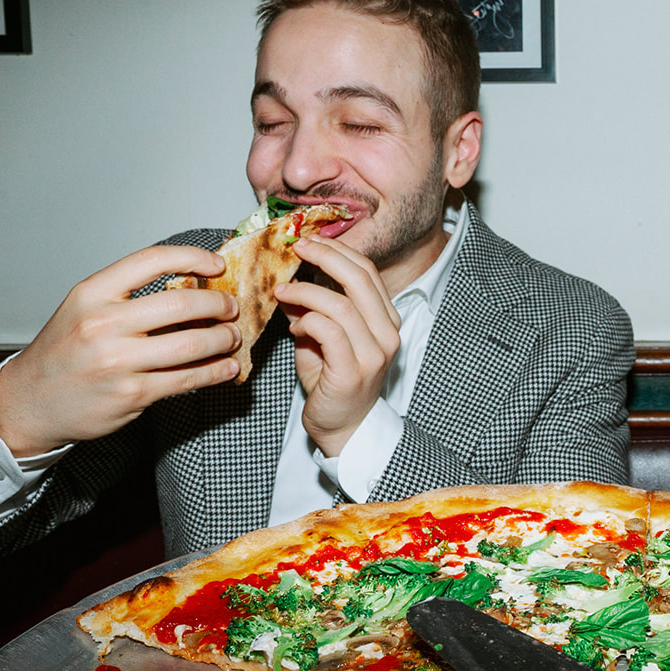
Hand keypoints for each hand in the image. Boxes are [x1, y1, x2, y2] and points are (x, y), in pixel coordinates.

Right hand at [0, 245, 239, 456]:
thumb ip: (129, 295)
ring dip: (224, 340)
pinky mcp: (132, 394)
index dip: (194, 257)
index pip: (152, 260)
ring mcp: (118, 361)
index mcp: (91, 293)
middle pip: (182, 303)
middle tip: (231, 308)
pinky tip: (226, 368)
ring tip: (231, 338)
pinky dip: (216, 372)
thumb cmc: (64, 352)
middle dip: (219, 304)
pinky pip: (188, 379)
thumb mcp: (83, 309)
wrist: (29, 401)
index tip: (217, 265)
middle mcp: (102, 324)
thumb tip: (193, 285)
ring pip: (192, 344)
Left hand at [276, 236, 400, 457]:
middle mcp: (387, 334)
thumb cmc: (334, 383)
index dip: (338, 251)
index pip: (367, 272)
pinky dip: (306, 321)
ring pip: (341, 304)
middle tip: (297, 248)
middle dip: (325, 256)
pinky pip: (329, 331)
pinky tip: (293, 326)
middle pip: (360, 279)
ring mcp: (374, 354)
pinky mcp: (353, 372)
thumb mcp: (324, 338)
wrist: (344, 429)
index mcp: (386, 320)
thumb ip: (314, 309)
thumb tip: (291, 280)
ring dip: (305, 292)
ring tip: (281, 292)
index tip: (309, 241)